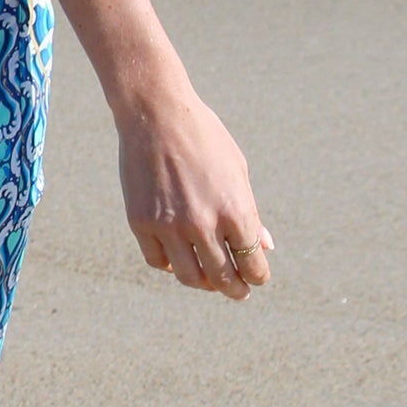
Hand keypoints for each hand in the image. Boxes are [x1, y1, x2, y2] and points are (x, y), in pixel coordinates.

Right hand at [116, 89, 271, 299]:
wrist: (155, 114)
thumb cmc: (204, 137)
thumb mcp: (237, 170)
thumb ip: (250, 213)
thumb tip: (265, 247)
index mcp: (235, 209)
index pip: (253, 263)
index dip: (258, 277)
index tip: (257, 278)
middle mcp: (203, 223)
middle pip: (223, 277)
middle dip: (235, 289)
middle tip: (238, 292)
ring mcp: (169, 225)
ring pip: (189, 277)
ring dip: (204, 284)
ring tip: (209, 281)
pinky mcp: (141, 222)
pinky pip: (158, 261)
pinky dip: (171, 265)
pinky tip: (179, 259)